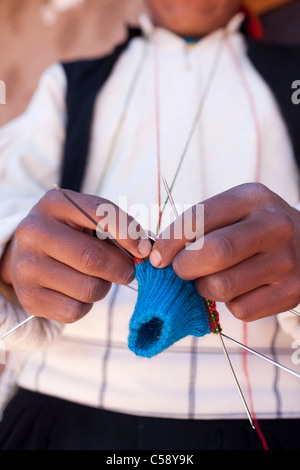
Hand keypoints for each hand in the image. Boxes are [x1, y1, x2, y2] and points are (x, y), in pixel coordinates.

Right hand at [0, 189, 151, 322]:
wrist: (27, 255)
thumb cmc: (70, 235)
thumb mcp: (87, 219)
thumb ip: (117, 228)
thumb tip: (145, 250)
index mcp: (55, 204)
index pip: (100, 214)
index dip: (129, 233)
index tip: (145, 249)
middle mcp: (34, 232)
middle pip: (93, 258)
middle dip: (121, 268)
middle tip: (128, 271)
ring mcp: (26, 266)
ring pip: (88, 288)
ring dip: (104, 287)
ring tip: (97, 279)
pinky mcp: (28, 297)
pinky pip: (74, 311)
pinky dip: (86, 306)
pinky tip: (78, 293)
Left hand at [150, 183, 299, 320]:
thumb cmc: (254, 227)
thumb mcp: (233, 211)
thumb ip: (198, 227)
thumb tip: (158, 256)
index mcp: (252, 198)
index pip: (199, 219)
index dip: (170, 242)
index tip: (157, 258)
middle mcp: (274, 225)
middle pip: (213, 253)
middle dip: (185, 267)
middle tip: (182, 270)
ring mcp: (286, 261)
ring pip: (222, 286)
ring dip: (205, 288)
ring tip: (212, 278)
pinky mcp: (291, 292)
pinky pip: (241, 310)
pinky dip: (230, 304)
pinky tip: (239, 289)